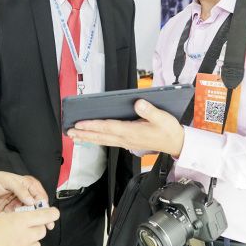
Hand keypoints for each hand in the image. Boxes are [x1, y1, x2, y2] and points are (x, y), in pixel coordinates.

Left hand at [0, 171, 49, 218]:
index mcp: (28, 184)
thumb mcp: (8, 181)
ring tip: (34, 224)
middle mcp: (25, 195)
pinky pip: (20, 218)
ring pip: (30, 213)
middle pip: (37, 206)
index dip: (44, 205)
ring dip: (32, 219)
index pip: (40, 196)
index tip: (44, 213)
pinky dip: (22, 221)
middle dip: (42, 215)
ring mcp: (19, 204)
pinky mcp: (13, 212)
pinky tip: (21, 223)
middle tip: (46, 223)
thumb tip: (31, 200)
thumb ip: (21, 189)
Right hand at [0, 208, 59, 245]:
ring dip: (29, 244)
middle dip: (36, 229)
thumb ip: (12, 220)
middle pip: (42, 232)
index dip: (51, 214)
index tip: (53, 214)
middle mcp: (24, 237)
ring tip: (15, 244)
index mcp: (19, 222)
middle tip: (26, 229)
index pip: (45, 216)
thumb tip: (16, 220)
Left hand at [68, 99, 185, 156]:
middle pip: (100, 136)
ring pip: (102, 140)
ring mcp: (126, 141)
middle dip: (84, 134)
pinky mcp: (127, 142)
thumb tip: (138, 103)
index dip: (92, 125)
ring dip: (87, 138)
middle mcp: (126, 138)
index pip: (107, 127)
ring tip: (74, 136)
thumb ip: (150, 110)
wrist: (175, 143)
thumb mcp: (163, 118)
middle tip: (69, 132)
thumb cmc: (168, 129)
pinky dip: (96, 139)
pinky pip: (107, 141)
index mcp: (132, 132)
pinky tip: (90, 138)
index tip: (79, 124)